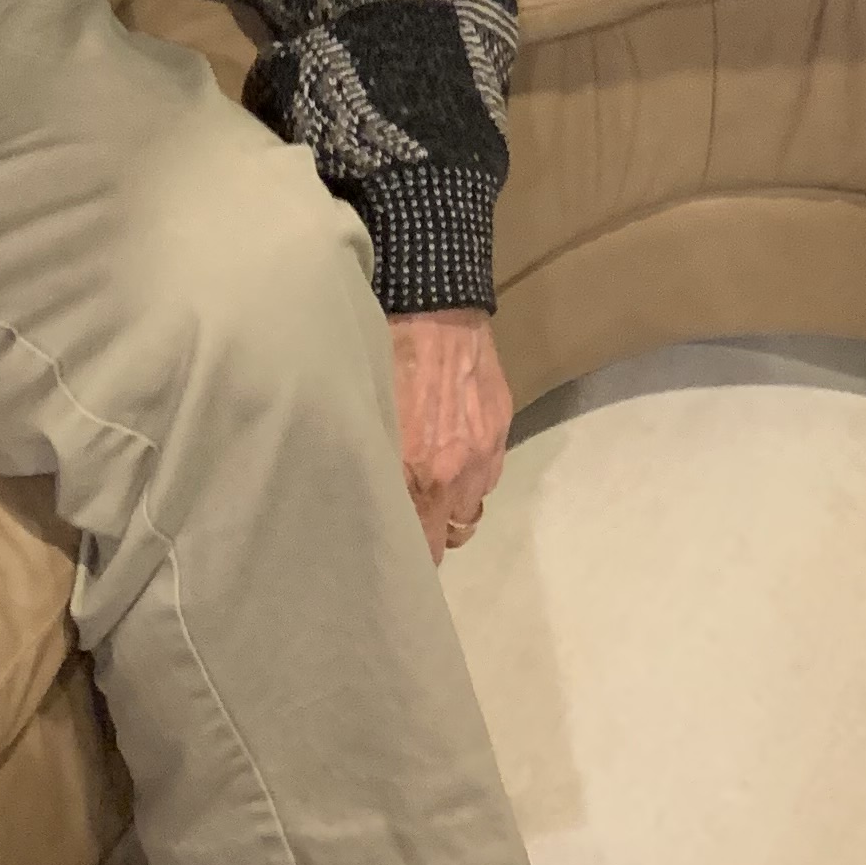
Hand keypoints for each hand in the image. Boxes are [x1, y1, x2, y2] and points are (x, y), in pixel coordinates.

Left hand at [389, 308, 510, 560]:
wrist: (432, 307)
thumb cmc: (384, 359)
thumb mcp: (365, 416)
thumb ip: (376, 465)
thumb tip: (364, 498)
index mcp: (414, 472)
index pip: (422, 545)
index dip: (409, 557)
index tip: (394, 555)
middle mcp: (452, 471)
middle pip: (450, 536)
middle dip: (431, 533)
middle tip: (412, 520)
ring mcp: (482, 451)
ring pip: (470, 506)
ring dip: (453, 503)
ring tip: (433, 482)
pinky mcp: (500, 429)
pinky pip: (488, 474)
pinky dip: (472, 473)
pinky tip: (454, 449)